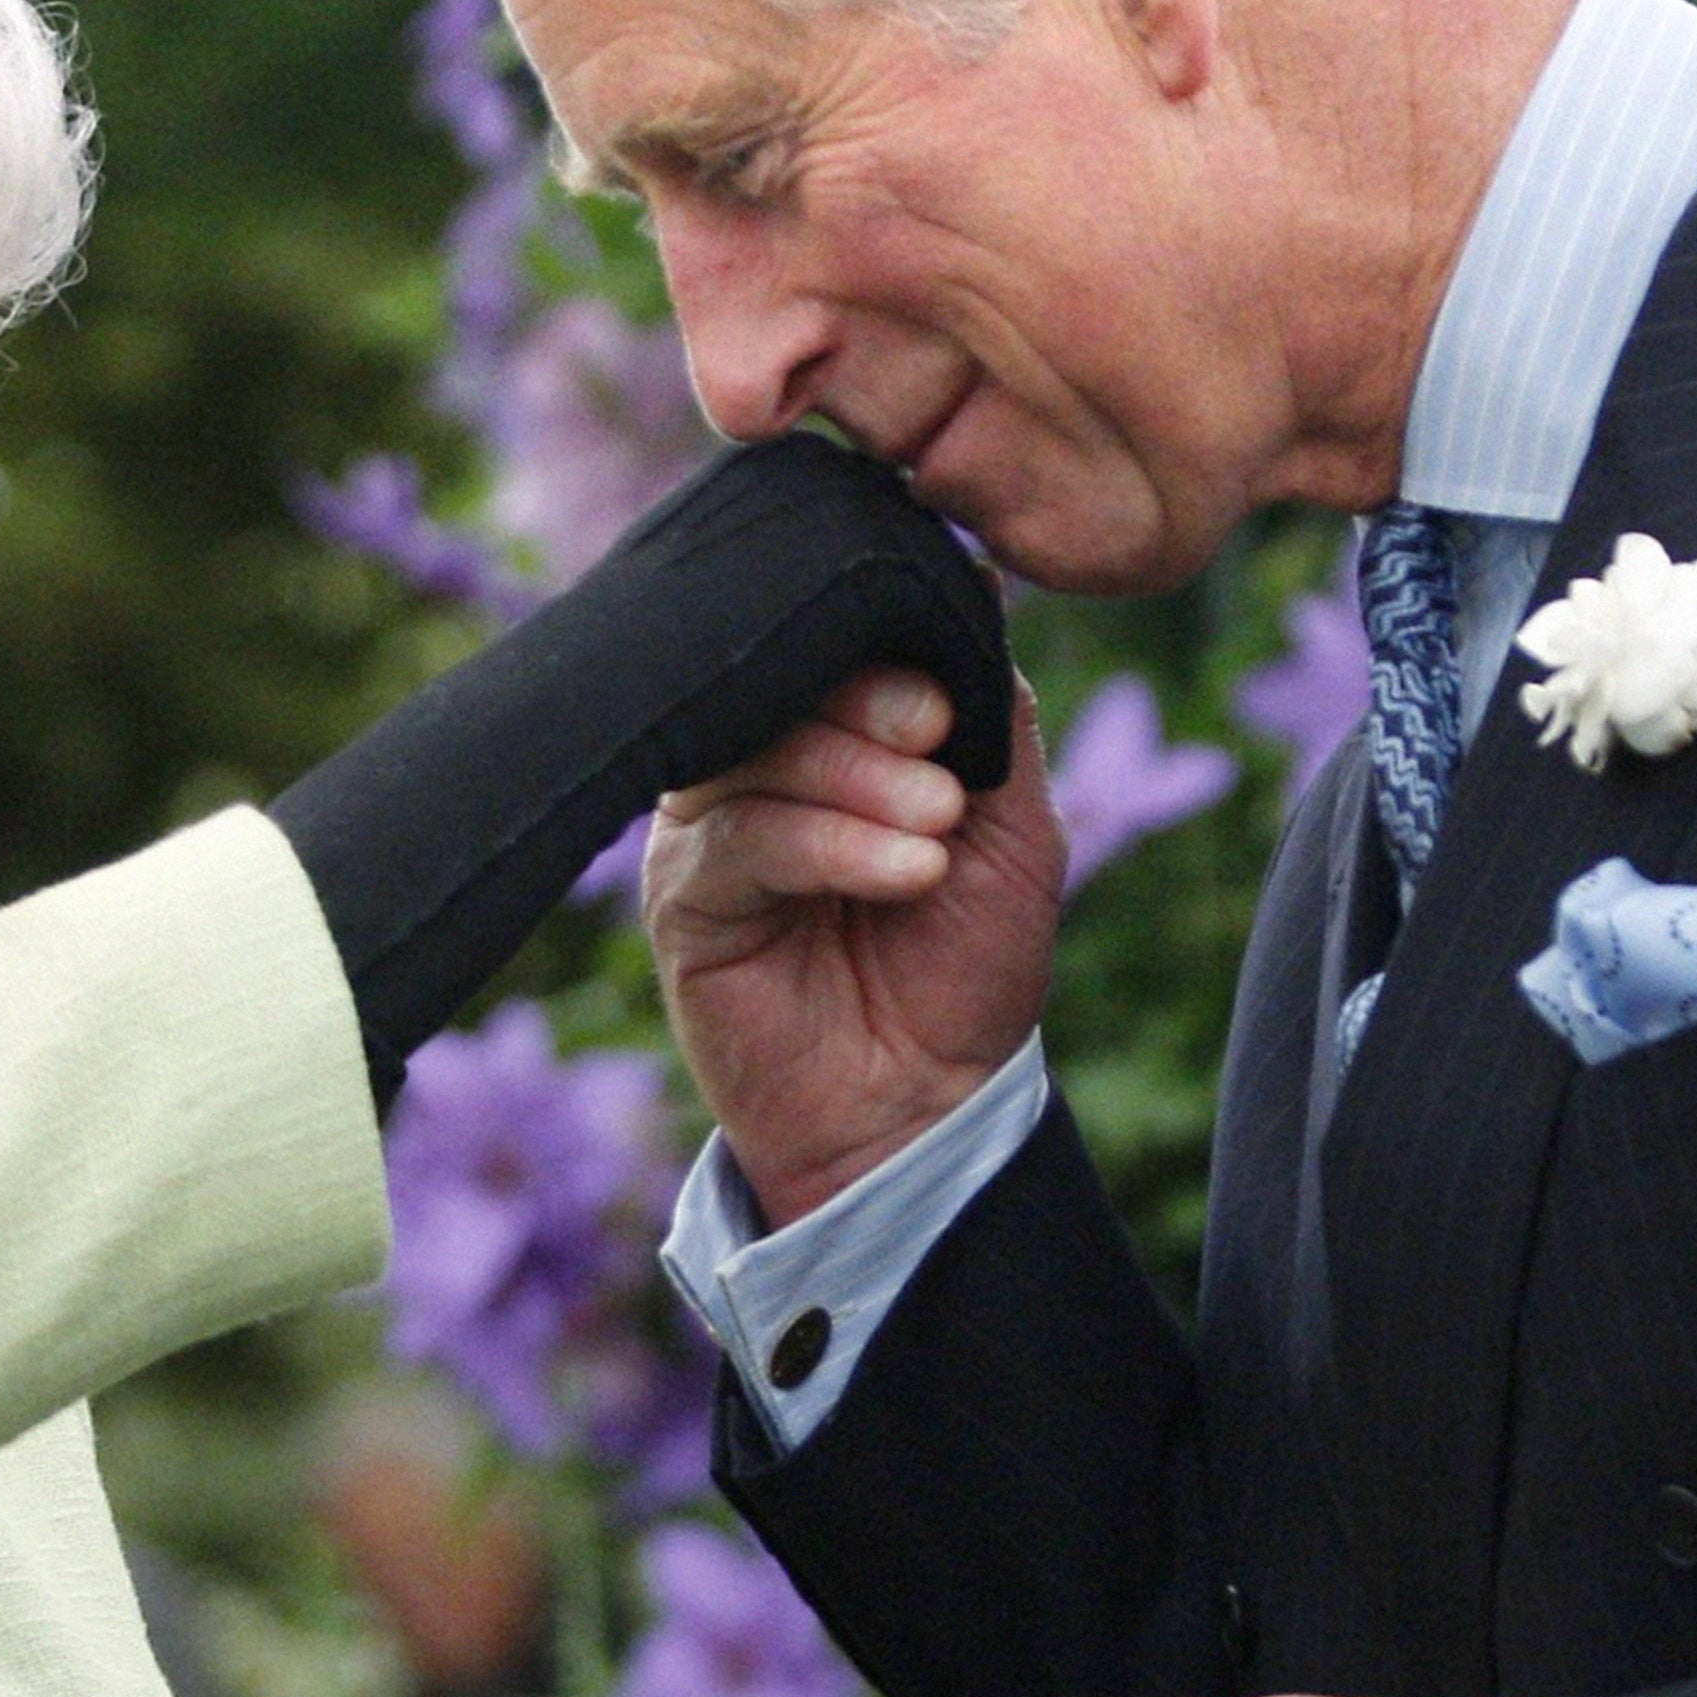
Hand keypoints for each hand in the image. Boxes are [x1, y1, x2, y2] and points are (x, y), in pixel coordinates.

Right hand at [649, 672, 1067, 1220]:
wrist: (927, 1104)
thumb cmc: (966, 963)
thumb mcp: (1014, 825)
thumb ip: (993, 712)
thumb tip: (970, 591)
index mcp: (831, 730)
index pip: (830, 641)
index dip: (887, 650)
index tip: (949, 704)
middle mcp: (759, 762)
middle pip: (784, 679)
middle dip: (873, 706)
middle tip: (940, 750)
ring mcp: (711, 825)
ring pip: (759, 749)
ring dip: (860, 779)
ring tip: (934, 830)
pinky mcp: (682, 897)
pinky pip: (738, 837)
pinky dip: (828, 843)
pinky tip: (903, 871)